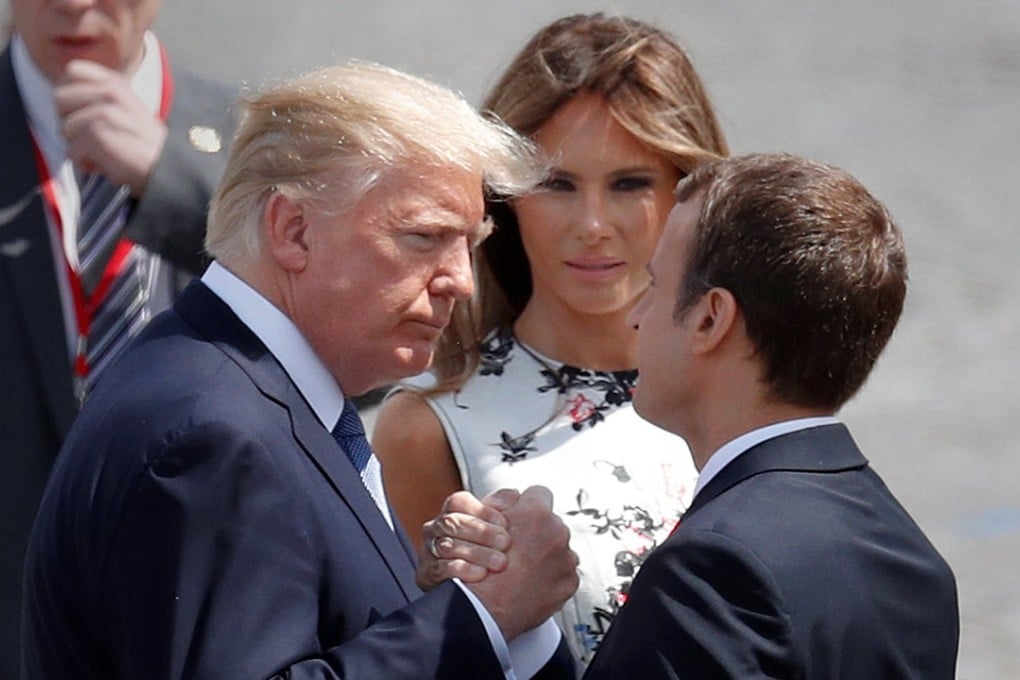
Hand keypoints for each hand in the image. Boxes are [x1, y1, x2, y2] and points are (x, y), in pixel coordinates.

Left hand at [55, 59, 166, 195]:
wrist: (168, 169)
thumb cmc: (145, 145)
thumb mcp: (126, 108)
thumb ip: (98, 95)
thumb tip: (64, 98)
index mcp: (116, 83)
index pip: (72, 71)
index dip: (71, 93)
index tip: (84, 111)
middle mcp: (109, 93)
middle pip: (59, 99)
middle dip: (70, 121)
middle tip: (94, 135)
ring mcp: (102, 113)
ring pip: (64, 129)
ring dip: (80, 146)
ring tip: (104, 151)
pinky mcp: (97, 135)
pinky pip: (72, 151)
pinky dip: (86, 163)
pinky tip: (106, 163)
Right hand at [416, 489, 517, 589]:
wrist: (473, 593)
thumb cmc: (486, 551)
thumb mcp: (494, 527)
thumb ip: (502, 508)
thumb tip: (513, 495)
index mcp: (450, 513)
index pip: (459, 502)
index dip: (482, 511)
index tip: (504, 523)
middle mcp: (434, 529)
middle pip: (452, 522)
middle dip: (482, 532)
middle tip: (505, 543)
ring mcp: (427, 551)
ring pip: (447, 546)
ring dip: (476, 553)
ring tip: (500, 562)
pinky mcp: (425, 576)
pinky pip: (438, 569)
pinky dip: (461, 570)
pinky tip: (480, 574)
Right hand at [467, 486, 578, 640]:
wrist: (486, 611)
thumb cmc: (482, 569)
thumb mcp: (483, 525)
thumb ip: (504, 506)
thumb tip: (515, 498)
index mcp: (536, 513)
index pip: (539, 493)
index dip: (528, 505)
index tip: (524, 516)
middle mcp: (556, 531)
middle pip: (550, 523)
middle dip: (538, 533)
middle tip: (519, 549)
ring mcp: (566, 557)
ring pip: (558, 548)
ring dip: (545, 556)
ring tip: (524, 570)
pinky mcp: (570, 581)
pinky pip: (563, 572)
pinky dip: (551, 577)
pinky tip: (532, 583)